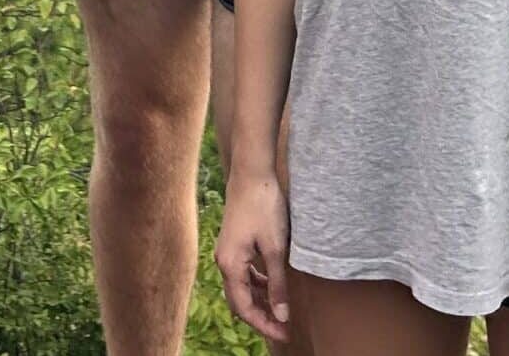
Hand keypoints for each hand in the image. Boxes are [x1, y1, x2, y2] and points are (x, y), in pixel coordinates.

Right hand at [215, 173, 293, 342]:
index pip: (244, 308)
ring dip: (259, 302)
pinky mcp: (234, 243)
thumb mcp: (275, 248)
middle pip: (239, 301)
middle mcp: (224, 262)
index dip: (264, 325)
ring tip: (280, 311)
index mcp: (230, 265)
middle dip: (260, 318)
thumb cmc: (264, 206)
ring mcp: (227, 252)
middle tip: (283, 329)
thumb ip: (278, 283)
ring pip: (241, 288)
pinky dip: (257, 284)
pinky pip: (243, 273)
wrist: (252, 173)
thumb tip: (281, 315)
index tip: (284, 334)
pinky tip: (271, 284)